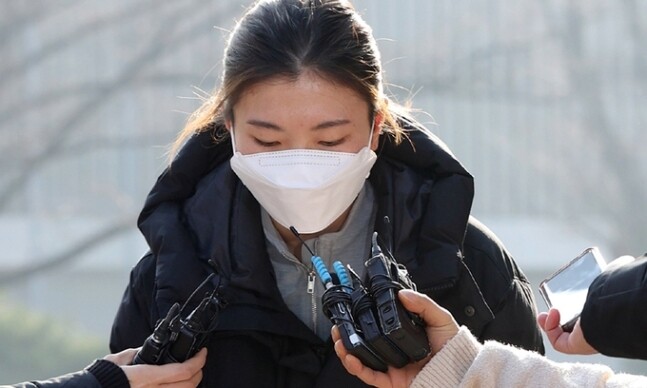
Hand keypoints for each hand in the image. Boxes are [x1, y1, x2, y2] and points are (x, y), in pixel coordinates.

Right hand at [104, 347, 206, 387]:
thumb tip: (148, 346)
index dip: (198, 361)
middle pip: (189, 385)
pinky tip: (178, 383)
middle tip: (199, 361)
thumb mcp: (122, 358)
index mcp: (147, 376)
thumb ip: (138, 352)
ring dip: (192, 383)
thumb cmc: (104, 376)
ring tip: (191, 373)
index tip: (203, 352)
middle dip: (199, 372)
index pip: (183, 370)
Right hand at [332, 289, 458, 387]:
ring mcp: (390, 366)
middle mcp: (393, 349)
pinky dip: (357, 367)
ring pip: (361, 359)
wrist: (461, 372)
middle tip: (337, 325)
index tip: (350, 309)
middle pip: (364, 342)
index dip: (361, 318)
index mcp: (402, 334)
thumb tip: (402, 294)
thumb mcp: (440, 318)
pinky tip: (350, 357)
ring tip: (338, 339)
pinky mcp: (391, 381)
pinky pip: (369, 375)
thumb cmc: (453, 347)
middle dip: (346, 334)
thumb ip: (422, 304)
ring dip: (346, 350)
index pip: (377, 325)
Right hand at [537, 254, 635, 355]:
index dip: (568, 306)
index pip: (583, 313)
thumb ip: (615, 269)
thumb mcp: (615, 274)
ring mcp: (585, 339)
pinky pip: (557, 341)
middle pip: (570, 325)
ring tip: (545, 314)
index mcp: (602, 314)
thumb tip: (620, 261)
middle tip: (551, 307)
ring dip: (549, 323)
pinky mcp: (575, 345)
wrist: (618, 308)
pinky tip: (552, 313)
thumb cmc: (617, 292)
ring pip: (560, 335)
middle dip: (555, 316)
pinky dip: (549, 328)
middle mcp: (595, 328)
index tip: (560, 297)